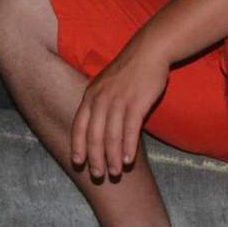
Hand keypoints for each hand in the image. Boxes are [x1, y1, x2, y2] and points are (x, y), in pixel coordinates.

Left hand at [70, 40, 167, 180]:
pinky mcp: (136, 103)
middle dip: (95, 158)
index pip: (79, 126)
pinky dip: (128, 147)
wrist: (148, 51)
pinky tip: (129, 160)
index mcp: (90, 95)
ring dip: (113, 157)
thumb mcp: (104, 84)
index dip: (78, 146)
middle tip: (98, 175)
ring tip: (116, 172)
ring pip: (111, 136)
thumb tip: (93, 125)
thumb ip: (97, 103)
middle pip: (94, 135)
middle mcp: (101, 99)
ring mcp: (118, 101)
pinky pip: (130, 130)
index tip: (78, 163)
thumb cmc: (128, 70)